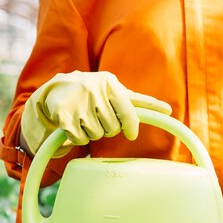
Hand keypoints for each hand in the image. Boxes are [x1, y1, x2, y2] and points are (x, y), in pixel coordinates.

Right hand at [20, 71, 171, 154]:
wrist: (55, 90)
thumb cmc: (93, 93)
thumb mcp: (114, 91)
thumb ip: (139, 101)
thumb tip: (167, 109)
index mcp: (110, 83)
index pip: (128, 112)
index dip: (131, 127)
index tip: (131, 134)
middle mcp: (93, 89)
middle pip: (112, 128)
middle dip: (107, 128)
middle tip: (98, 118)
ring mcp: (78, 101)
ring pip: (97, 134)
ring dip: (92, 133)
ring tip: (84, 119)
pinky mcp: (63, 115)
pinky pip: (80, 139)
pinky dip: (78, 138)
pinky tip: (73, 125)